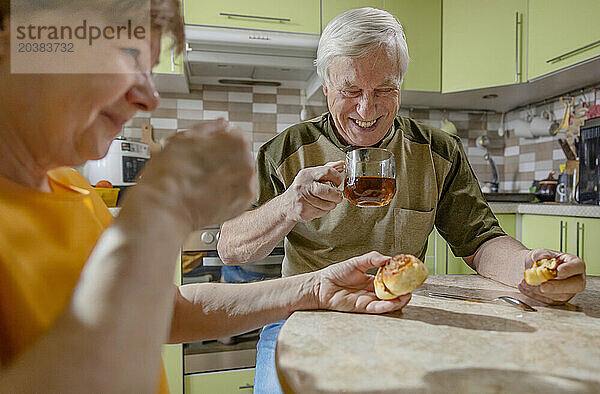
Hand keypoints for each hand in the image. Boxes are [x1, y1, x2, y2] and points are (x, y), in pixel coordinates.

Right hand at [126, 119, 254, 230]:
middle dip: (226, 158)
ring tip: (207, 180)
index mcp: (237, 143)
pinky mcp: (243, 203)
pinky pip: (242, 191)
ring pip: (242, 173)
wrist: (165, 209)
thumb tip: (221, 124)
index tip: (209, 148)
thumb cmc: (169, 176)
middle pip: (242, 154)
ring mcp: (247, 185)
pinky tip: (213, 191)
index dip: (221, 140)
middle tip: (204, 166)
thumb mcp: (183, 138)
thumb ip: (208, 127)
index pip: (238, 135)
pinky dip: (230, 190)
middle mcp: (247, 163)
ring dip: (229, 174)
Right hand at [281, 161, 344, 222]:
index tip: (339, 183)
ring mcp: (302, 199)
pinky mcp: (303, 211)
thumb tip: (341, 164)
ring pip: (327, 204)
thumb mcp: (311, 176)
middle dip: (337, 196)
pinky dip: (324, 211)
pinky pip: (321, 212)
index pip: (327, 171)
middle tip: (338, 197)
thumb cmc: (301, 190)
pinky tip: (318, 207)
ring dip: (331, 205)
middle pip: (328, 191)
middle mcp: (303, 186)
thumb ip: (326, 169)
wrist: (286, 206)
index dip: (337, 178)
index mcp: (307, 174)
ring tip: (326, 202)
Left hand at [313, 251, 410, 313]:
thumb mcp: (357, 262)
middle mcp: (372, 291)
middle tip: (412, 286)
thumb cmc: (336, 273)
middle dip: (404, 291)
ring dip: (399, 300)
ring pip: (388, 303)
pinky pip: (377, 308)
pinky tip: (394, 302)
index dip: (401, 278)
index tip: (410, 274)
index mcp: (372, 280)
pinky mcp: (362, 307)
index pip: (390, 280)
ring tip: (408, 295)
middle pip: (392, 293)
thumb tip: (388, 258)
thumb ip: (373, 259)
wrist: (321, 285)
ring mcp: (368, 300)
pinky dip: (387, 306)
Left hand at [518, 248, 585, 303]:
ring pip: (561, 296)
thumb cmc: (539, 260)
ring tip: (527, 284)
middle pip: (576, 285)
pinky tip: (527, 288)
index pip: (578, 266)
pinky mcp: (558, 299)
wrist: (530, 269)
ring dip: (543, 292)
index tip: (558, 271)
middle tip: (543, 286)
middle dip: (558, 286)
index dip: (569, 269)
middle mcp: (575, 278)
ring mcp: (568, 291)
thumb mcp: (539, 253)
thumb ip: (541, 256)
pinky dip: (536, 295)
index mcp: (574, 263)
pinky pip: (550, 301)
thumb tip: (543, 259)